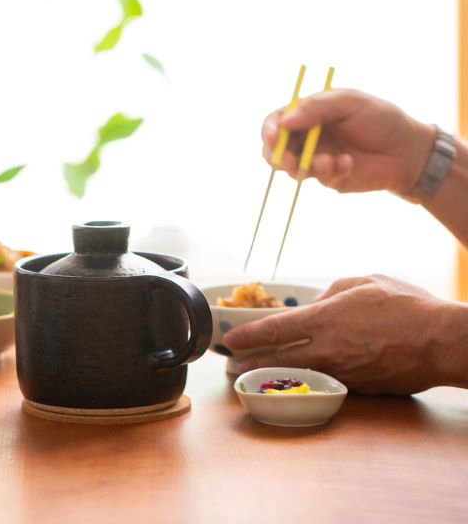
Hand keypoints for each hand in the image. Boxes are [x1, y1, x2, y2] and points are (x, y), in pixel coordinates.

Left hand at [223, 274, 467, 393]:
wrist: (442, 341)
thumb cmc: (407, 306)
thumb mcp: (362, 283)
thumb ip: (332, 293)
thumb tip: (319, 304)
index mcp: (325, 319)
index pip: (274, 329)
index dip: (247, 335)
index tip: (229, 340)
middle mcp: (328, 349)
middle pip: (277, 359)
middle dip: (250, 362)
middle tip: (231, 365)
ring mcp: (343, 372)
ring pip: (298, 375)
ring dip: (273, 375)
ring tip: (253, 375)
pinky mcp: (359, 387)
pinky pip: (327, 382)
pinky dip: (308, 381)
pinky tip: (297, 380)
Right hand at [261, 89, 433, 194]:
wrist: (409, 151)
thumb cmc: (382, 119)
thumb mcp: (350, 102)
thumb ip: (317, 107)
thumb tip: (284, 121)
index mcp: (309, 114)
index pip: (277, 121)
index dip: (269, 130)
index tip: (272, 138)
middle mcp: (308, 136)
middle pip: (276, 148)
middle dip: (279, 156)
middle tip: (289, 161)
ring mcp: (316, 157)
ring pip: (293, 167)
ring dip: (307, 165)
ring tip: (329, 162)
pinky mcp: (329, 177)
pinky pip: (318, 178)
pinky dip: (331, 171)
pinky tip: (348, 164)